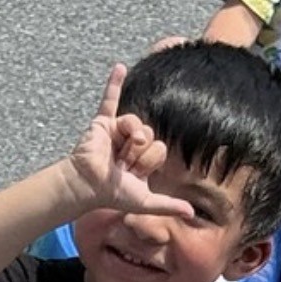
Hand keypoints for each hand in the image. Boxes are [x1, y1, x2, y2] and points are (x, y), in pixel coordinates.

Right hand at [67, 64, 195, 218]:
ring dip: (130, 136)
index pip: (160, 149)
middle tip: (125, 162)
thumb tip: (191, 214)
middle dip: (139, 151)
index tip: (136, 172)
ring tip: (120, 150)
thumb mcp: (145, 202)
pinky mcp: (103, 122)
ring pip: (136, 122)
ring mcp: (118, 131)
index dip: (150, 160)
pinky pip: (110, 99)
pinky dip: (114, 83)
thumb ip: (168, 206)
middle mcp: (132, 144)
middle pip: (151, 135)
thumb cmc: (113, 194)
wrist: (89, 184)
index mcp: (142, 160)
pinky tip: (120, 67)